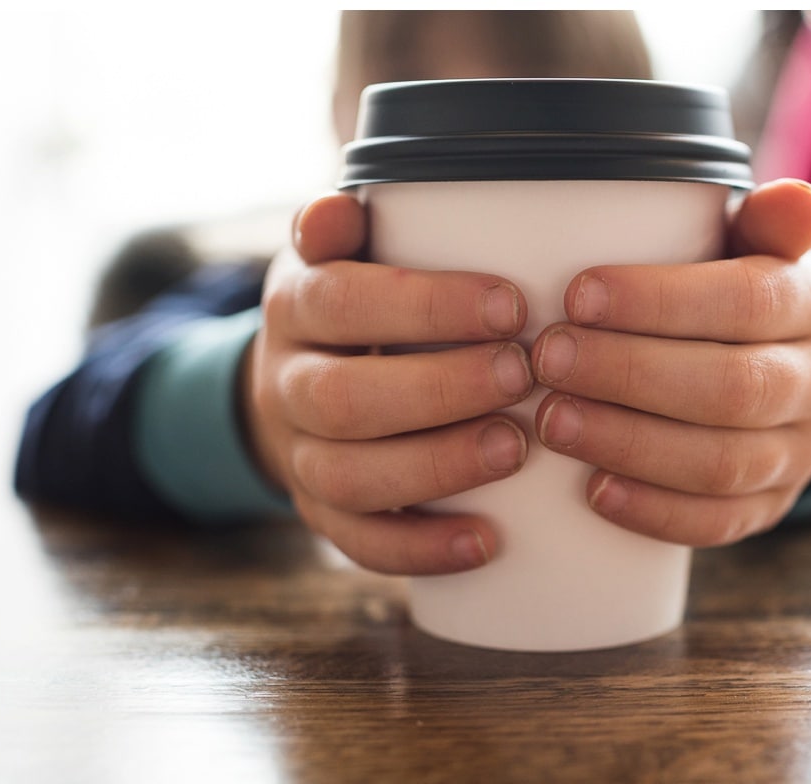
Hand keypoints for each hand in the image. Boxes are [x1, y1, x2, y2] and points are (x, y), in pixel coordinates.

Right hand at [244, 192, 534, 575]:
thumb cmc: (355, 313)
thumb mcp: (342, 256)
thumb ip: (348, 230)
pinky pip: (366, 546)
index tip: (511, 306)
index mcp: (294, 308)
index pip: (341, 301)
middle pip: (345, 399)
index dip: (424, 306)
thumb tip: (347, 206)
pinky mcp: (327, 519)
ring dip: (437, 466)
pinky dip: (426, 549)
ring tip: (515, 448)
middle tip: (521, 375)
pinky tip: (488, 541)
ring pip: (352, 476)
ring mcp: (303, 460)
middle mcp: (288, 386)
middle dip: (439, 389)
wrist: (296, 392)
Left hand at [528, 181, 810, 546]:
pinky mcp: (772, 508)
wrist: (780, 367)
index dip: (661, 303)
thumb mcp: (749, 242)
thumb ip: (760, 219)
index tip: (577, 296)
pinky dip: (656, 511)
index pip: (747, 303)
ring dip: (632, 445)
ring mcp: (800, 456)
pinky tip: (597, 491)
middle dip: (631, 377)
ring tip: (553, 423)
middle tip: (547, 361)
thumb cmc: (734, 288)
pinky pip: (720, 523)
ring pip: (724, 464)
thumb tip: (796, 199)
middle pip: (732, 391)